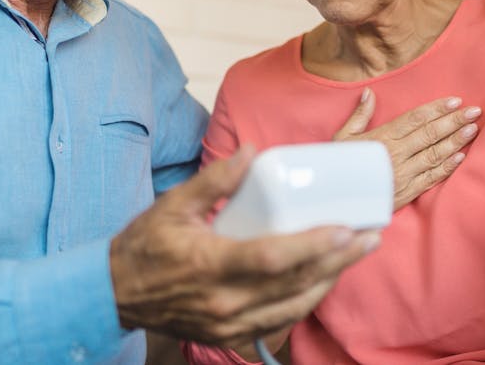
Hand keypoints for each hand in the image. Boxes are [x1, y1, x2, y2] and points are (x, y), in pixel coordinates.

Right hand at [109, 146, 379, 346]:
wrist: (115, 294)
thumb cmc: (144, 246)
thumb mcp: (174, 204)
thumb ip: (215, 179)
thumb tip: (251, 150)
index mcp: (211, 265)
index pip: (274, 258)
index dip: (314, 246)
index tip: (345, 229)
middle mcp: (225, 301)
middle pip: (295, 283)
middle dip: (339, 260)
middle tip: (369, 236)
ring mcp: (229, 323)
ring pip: (294, 306)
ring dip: (331, 280)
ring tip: (356, 253)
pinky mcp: (231, 334)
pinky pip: (280, 322)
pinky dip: (307, 300)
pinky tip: (325, 279)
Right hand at [334, 88, 480, 210]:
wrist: (335, 201)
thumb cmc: (339, 166)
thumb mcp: (342, 138)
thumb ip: (359, 116)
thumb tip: (369, 93)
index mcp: (381, 138)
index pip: (415, 119)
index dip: (436, 108)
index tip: (455, 100)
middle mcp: (395, 154)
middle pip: (430, 134)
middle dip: (454, 121)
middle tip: (475, 111)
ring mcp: (403, 174)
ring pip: (434, 154)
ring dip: (456, 141)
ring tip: (473, 129)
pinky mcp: (407, 192)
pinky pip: (431, 178)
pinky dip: (447, 167)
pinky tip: (461, 157)